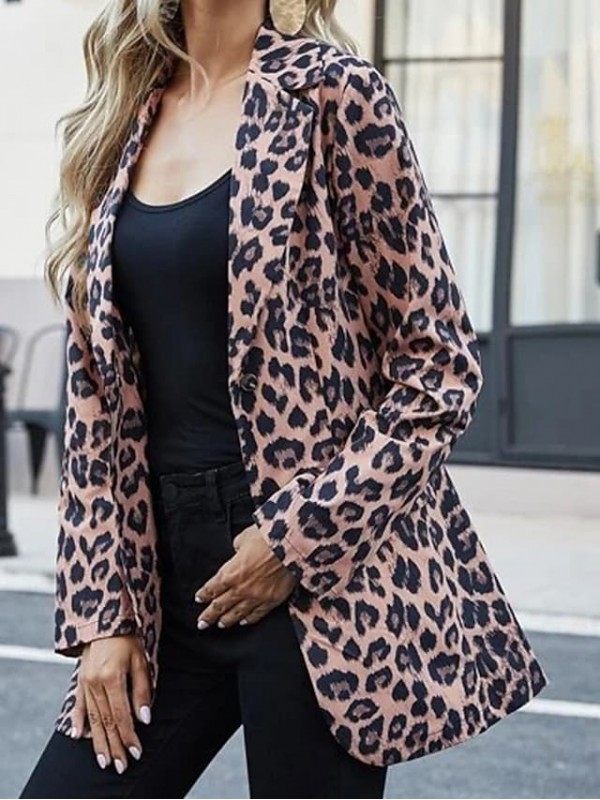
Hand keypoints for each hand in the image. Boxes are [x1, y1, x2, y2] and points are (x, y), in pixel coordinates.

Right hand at [70, 633, 151, 772]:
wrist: (104, 621)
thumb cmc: (127, 639)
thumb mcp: (140, 661)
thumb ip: (142, 690)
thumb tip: (144, 718)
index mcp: (112, 678)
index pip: (121, 715)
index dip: (129, 736)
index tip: (136, 752)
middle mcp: (95, 684)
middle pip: (105, 722)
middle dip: (114, 746)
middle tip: (120, 766)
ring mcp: (84, 684)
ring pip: (92, 719)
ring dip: (98, 742)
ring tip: (104, 760)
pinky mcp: (80, 681)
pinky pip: (78, 705)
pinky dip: (78, 721)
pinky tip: (79, 737)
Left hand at [194, 524, 298, 627]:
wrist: (290, 546)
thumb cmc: (266, 538)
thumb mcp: (244, 537)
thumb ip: (237, 547)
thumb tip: (238, 551)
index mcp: (230, 572)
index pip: (212, 587)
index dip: (204, 595)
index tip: (199, 599)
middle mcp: (240, 588)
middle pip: (220, 605)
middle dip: (209, 615)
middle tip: (201, 624)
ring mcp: (256, 596)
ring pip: (237, 613)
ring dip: (226, 620)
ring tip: (220, 625)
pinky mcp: (272, 600)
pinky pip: (257, 614)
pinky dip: (249, 619)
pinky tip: (244, 622)